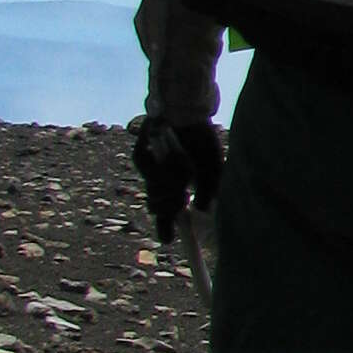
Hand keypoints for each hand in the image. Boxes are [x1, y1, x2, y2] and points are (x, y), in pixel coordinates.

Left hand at [132, 115, 222, 241]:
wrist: (188, 111)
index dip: (166, 227)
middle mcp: (157, 180)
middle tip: (182, 196)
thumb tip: (199, 211)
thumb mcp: (212, 169)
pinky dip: (169, 168)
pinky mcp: (140, 156)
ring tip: (184, 162)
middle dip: (172, 205)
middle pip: (158, 206)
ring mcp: (147, 169)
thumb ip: (208, 191)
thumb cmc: (200, 139)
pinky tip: (176, 152)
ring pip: (156, 192)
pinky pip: (154, 175)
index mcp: (173, 184)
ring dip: (174, 183)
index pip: (166, 211)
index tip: (169, 240)